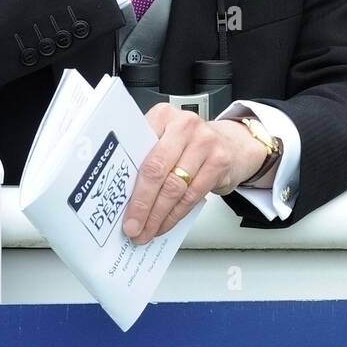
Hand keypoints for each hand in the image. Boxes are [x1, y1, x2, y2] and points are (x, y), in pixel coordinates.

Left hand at [121, 106, 268, 244]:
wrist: (231, 143)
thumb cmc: (189, 144)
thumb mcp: (165, 139)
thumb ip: (145, 157)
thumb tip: (120, 196)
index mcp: (163, 115)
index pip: (138, 148)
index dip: (125, 179)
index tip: (115, 203)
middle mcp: (185, 125)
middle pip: (156, 170)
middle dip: (141, 204)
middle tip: (132, 227)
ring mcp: (205, 142)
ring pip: (174, 187)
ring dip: (158, 216)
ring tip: (146, 231)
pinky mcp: (219, 162)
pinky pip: (192, 196)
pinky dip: (175, 215)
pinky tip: (165, 224)